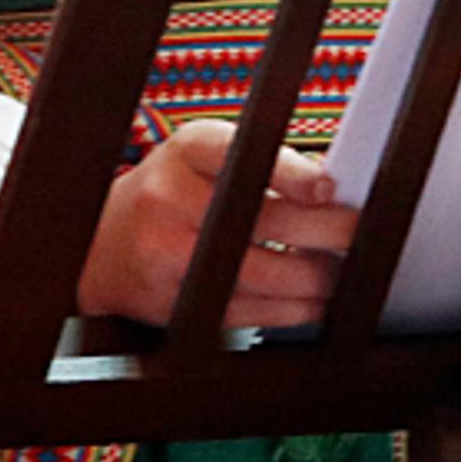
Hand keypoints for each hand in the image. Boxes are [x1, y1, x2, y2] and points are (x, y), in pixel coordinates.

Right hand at [79, 119, 355, 328]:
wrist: (100, 245)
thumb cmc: (172, 194)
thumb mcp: (205, 159)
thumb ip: (262, 166)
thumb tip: (333, 191)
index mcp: (189, 151)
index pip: (241, 154)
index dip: (288, 173)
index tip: (328, 189)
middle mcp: (172, 197)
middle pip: (262, 218)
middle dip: (323, 231)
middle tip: (360, 235)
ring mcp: (167, 252)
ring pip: (259, 272)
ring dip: (313, 278)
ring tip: (344, 273)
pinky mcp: (172, 301)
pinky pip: (245, 310)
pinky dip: (289, 309)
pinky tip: (314, 303)